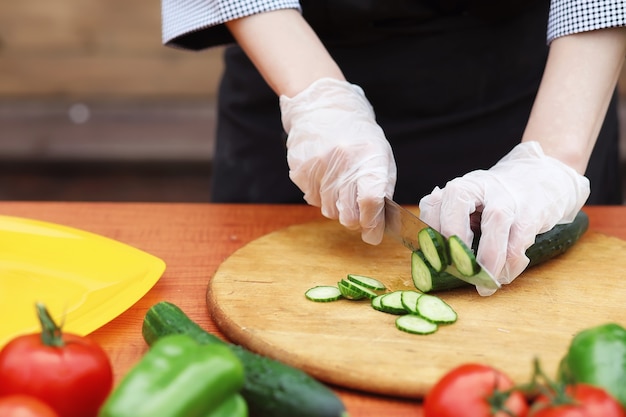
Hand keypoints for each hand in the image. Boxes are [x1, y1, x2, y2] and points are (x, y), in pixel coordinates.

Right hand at [280, 78, 396, 244]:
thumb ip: (382, 187)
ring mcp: (319, 168)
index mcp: (368, 158)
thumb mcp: (380, 154)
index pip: (370, 202)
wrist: (323, 107)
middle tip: (358, 216)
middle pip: (348, 216)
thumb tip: (378, 223)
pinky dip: (320, 196)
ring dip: (337, 208)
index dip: (373, 224)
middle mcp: (343, 164)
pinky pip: (312, 199)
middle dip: (355, 222)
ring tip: (340, 188)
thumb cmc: (358, 135)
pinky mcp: (301, 171)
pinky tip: (325, 178)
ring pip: (329, 212)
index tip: (374, 234)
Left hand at [419, 141, 589, 294]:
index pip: (433, 208)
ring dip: (487, 261)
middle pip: (457, 210)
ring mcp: (507, 199)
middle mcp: (480, 188)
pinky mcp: (532, 213)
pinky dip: (510, 265)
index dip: (430, 237)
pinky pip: (519, 242)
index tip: (432, 262)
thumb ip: (446, 219)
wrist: (542, 176)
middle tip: (455, 271)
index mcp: (459, 188)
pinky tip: (503, 276)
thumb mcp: (468, 202)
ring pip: (494, 226)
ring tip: (483, 285)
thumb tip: (429, 250)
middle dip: (454, 245)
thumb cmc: (495, 198)